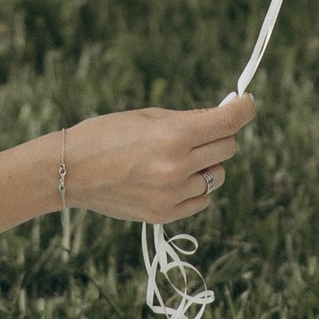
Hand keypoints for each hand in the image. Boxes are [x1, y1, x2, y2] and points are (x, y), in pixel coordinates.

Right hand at [64, 94, 255, 223]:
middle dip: (221, 135)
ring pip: (216, 176)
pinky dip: (196, 188)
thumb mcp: (150, 116)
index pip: (229, 122)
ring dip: (207, 164)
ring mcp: (171, 195)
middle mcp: (177, 167)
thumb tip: (226, 116)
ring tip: (180, 157)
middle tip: (204, 130)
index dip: (244, 109)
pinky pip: (201, 200)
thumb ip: (190, 119)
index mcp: (173, 136)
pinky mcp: (164, 215)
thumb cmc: (108, 134)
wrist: (72, 171)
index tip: (246, 103)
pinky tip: (175, 178)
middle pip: (227, 149)